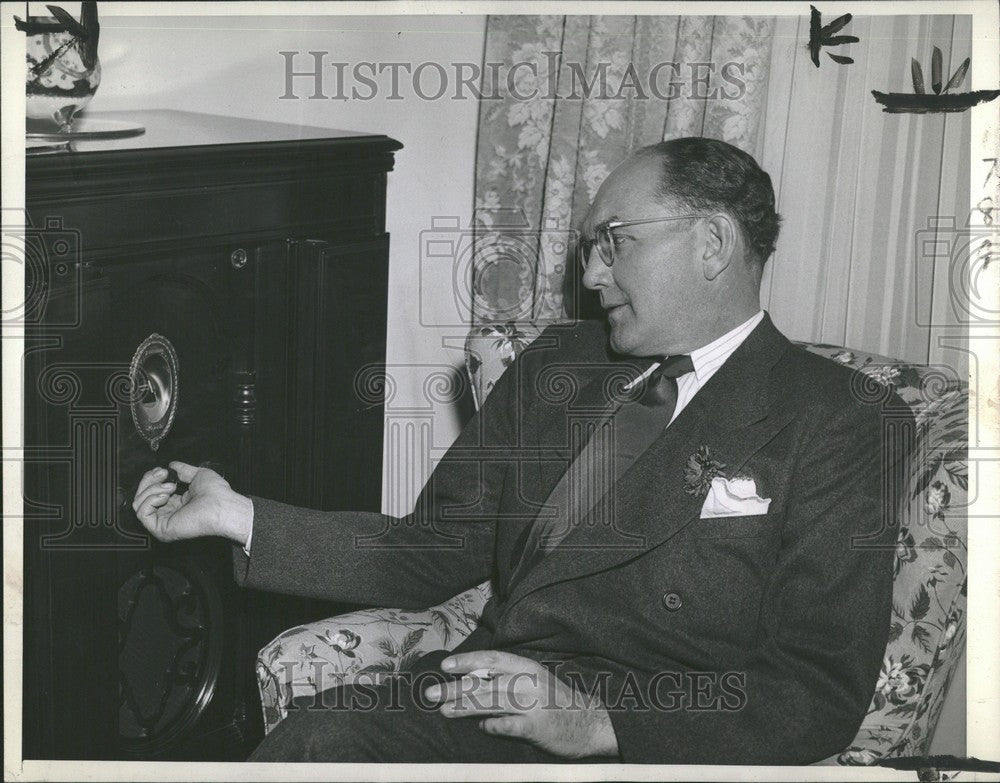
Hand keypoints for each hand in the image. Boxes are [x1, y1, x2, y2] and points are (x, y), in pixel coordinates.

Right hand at [132, 461, 251, 544]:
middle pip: (141, 496)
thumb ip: (183, 470)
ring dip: (151, 489)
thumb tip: (172, 465)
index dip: (152, 478)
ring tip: (170, 486)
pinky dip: (150, 499)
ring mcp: (163, 522)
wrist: (222, 505)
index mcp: (176, 503)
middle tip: (162, 474)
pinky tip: (165, 495)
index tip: (161, 470)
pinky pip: (142, 513)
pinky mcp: (160, 529)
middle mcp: (168, 514)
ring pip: (138, 503)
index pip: (152, 491)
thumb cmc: (216, 493)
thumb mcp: (197, 475)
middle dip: (148, 481)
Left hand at [423, 650, 618, 758]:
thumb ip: (506, 679)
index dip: (467, 661)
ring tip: (444, 711)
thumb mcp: (534, 681)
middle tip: (430, 693)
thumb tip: (470, 682)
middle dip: (454, 688)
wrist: (590, 722)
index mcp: (526, 667)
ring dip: (464, 708)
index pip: (492, 660)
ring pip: (491, 703)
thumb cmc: (556, 701)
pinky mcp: (536, 727)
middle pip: (485, 683)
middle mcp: (527, 682)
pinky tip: (482, 728)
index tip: (445, 666)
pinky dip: (493, 726)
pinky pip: (508, 725)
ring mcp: (532, 704)